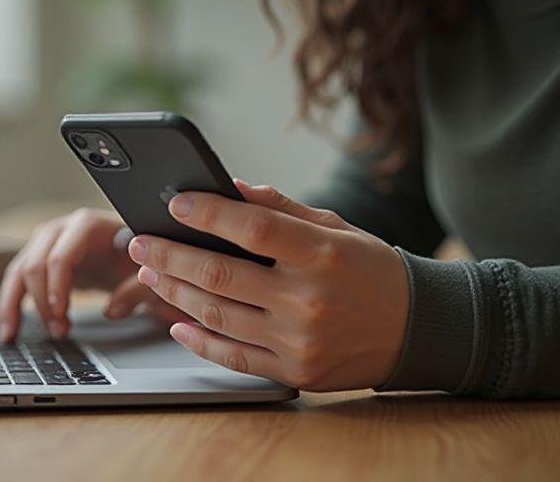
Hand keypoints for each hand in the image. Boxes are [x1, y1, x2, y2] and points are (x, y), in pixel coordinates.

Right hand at [0, 208, 189, 342]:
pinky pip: (16, 281)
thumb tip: (112, 311)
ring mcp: (46, 242)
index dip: (56, 288)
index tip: (61, 316)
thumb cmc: (144, 258)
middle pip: (35, 264)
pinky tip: (9, 333)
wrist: (136, 250)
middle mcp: (61, 229)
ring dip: (21, 307)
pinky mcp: (40, 258)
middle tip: (60, 332)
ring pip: (19, 272)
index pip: (60, 257)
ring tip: (26, 337)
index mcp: (88, 226)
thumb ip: (138, 289)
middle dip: (43, 302)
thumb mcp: (151, 274)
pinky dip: (9, 306)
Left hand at [128, 180, 409, 390]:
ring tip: (150, 274)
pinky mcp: (294, 373)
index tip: (174, 202)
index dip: (207, 213)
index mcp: (323, 255)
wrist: (420, 330)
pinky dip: (197, 340)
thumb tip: (228, 187)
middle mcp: (309, 300)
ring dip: (174, 292)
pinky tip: (175, 322)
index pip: (252, 228)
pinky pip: (232, 356)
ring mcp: (300, 341)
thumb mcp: (336, 228)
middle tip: (139, 242)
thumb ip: (281, 208)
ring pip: (217, 315)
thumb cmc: (371, 271)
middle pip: (220, 274)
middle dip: (170, 255)